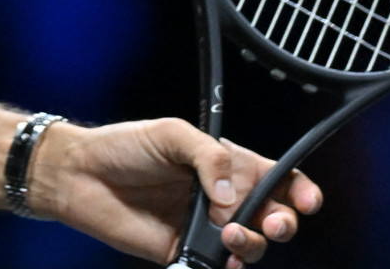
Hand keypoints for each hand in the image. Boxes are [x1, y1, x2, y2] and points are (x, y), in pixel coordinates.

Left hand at [32, 118, 321, 267]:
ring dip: (253, 244)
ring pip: (252, 246)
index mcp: (226, 165)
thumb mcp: (171, 134)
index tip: (307, 201)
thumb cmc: (125, 146)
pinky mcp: (186, 253)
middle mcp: (223, 199)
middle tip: (270, 222)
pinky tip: (221, 259)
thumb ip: (209, 157)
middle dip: (283, 222)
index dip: (300, 191)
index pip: (276, 178)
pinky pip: (220, 268)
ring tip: (228, 235)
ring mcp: (206, 229)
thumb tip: (232, 197)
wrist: (82, 176)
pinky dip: (229, 268)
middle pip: (274, 217)